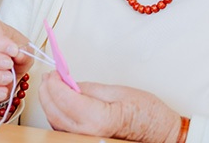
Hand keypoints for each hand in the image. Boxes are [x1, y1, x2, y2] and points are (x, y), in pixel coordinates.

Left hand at [37, 72, 181, 142]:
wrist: (161, 134)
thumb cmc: (148, 115)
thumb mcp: (119, 92)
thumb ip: (89, 88)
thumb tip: (69, 83)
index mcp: (99, 120)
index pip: (64, 99)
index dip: (54, 83)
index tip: (53, 72)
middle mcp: (88, 134)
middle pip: (55, 112)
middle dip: (47, 92)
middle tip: (48, 77)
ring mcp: (86, 140)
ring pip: (56, 122)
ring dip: (50, 103)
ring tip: (52, 86)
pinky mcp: (86, 141)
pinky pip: (63, 129)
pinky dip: (57, 114)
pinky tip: (59, 102)